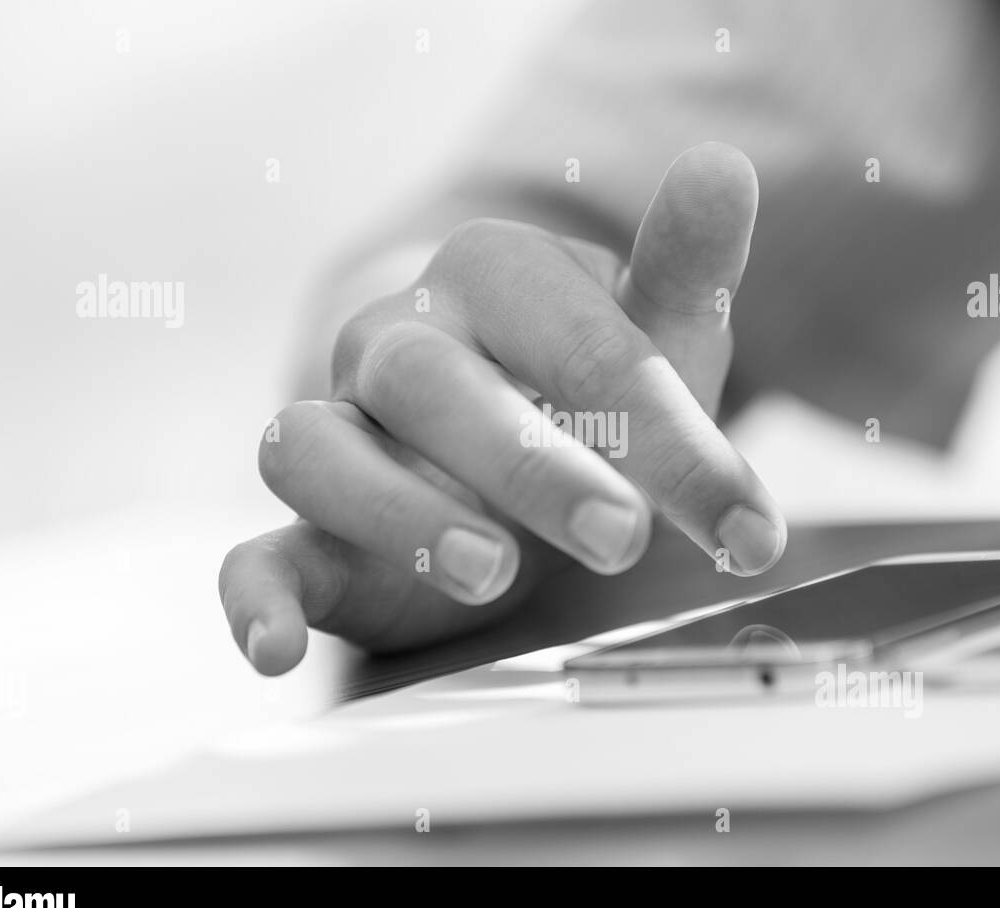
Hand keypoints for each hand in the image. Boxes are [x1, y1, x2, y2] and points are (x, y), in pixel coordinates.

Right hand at [219, 142, 785, 673]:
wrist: (503, 438)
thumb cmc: (592, 392)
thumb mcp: (658, 336)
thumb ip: (687, 264)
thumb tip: (725, 164)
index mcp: (492, 275)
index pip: (579, 344)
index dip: (669, 438)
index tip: (747, 528)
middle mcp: (397, 342)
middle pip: (431, 382)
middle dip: (532, 463)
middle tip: (623, 535)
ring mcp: (341, 431)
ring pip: (317, 452)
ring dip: (399, 512)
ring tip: (492, 573)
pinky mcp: (311, 531)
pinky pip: (252, 555)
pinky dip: (253, 600)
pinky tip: (276, 651)